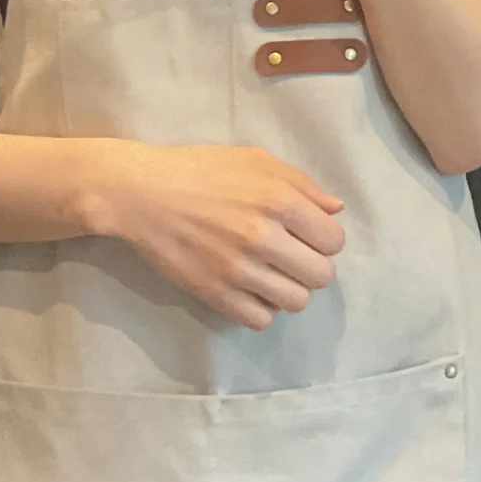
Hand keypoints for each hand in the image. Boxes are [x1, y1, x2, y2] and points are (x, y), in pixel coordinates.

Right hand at [87, 143, 345, 330]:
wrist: (144, 193)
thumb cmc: (203, 170)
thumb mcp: (258, 161)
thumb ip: (304, 185)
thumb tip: (336, 210)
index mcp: (280, 200)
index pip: (333, 241)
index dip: (327, 240)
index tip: (310, 237)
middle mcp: (264, 237)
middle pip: (321, 276)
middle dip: (314, 267)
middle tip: (295, 258)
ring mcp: (238, 269)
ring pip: (295, 302)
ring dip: (291, 290)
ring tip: (275, 275)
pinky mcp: (213, 293)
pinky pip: (260, 319)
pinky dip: (262, 308)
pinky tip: (253, 290)